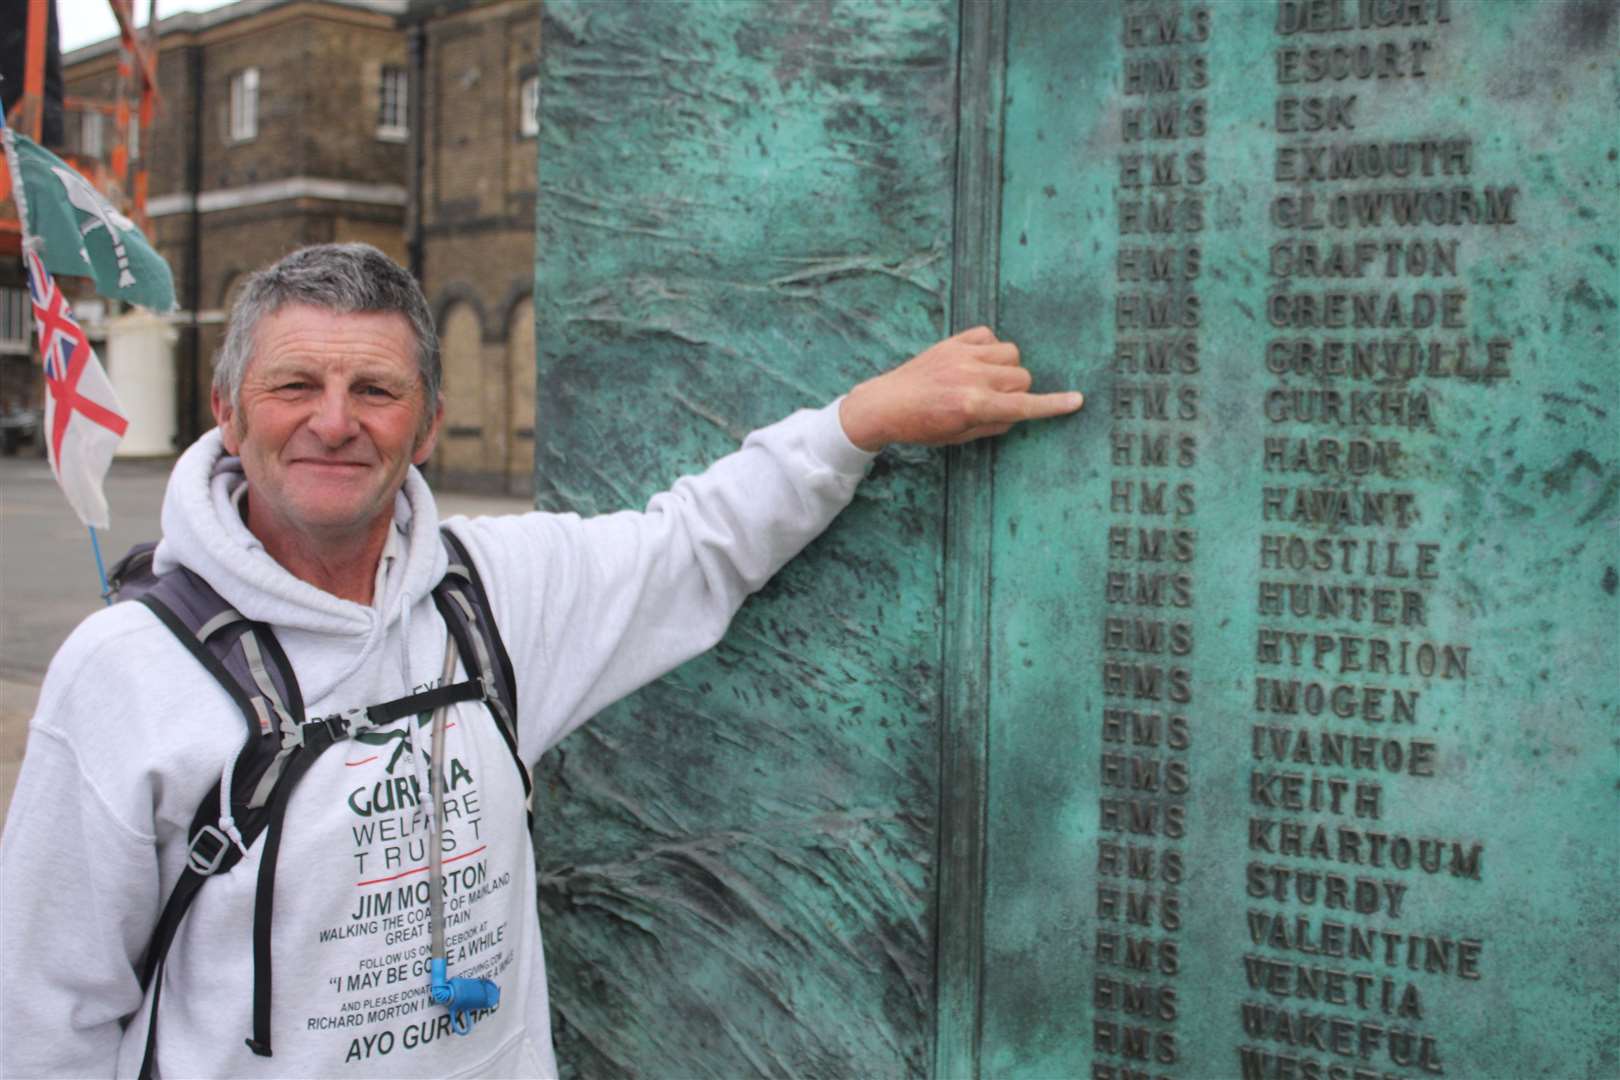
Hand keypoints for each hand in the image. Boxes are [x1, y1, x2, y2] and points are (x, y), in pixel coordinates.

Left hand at [838, 327, 1083, 451]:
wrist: (886, 404)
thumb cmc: (923, 427)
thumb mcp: (961, 437)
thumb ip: (995, 424)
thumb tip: (1020, 411)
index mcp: (975, 406)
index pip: (1025, 406)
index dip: (1053, 405)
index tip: (1077, 401)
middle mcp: (972, 378)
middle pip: (1023, 377)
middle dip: (1017, 390)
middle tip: (994, 401)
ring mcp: (963, 355)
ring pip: (1011, 354)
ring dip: (1007, 368)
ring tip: (985, 380)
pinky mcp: (954, 341)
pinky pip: (990, 336)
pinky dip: (990, 348)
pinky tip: (976, 362)